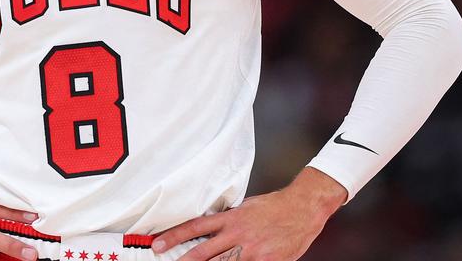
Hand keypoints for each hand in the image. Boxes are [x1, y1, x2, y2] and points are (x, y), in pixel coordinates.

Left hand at [150, 169, 346, 260]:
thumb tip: (210, 228)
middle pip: (203, 252)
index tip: (159, 244)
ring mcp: (251, 251)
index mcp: (231, 219)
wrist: (303, 208)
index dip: (174, 236)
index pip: (195, 227)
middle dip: (184, 260)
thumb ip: (228, 220)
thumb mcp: (246, 208)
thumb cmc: (275, 207)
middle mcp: (237, 235)